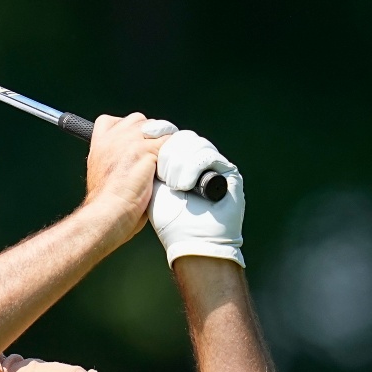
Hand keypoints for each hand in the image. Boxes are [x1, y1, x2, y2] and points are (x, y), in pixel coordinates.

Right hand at [84, 113, 169, 237]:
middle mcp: (113, 137)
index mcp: (99, 143)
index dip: (127, 127)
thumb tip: (133, 159)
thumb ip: (114, 159)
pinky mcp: (148, 150)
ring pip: (159, 128)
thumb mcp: (100, 173)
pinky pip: (171, 141)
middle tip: (154, 154)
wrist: (109, 211)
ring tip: (165, 161)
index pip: (112, 120)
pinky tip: (173, 166)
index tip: (134, 141)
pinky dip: (176, 152)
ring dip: (165, 142)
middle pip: (139, 120)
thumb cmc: (106, 203)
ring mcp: (131, 142)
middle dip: (150, 134)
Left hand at [147, 130, 244, 267]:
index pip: (171, 135)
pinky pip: (208, 155)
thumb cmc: (169, 218)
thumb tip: (143, 136)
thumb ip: (149, 161)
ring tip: (175, 186)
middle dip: (169, 153)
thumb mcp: (152, 185)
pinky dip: (193, 167)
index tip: (147, 133)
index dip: (161, 131)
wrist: (190, 240)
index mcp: (179, 161)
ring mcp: (213, 165)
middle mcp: (197, 160)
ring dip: (180, 163)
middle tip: (162, 176)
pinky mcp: (227, 171)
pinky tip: (185, 186)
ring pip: (195, 143)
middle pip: (182, 136)